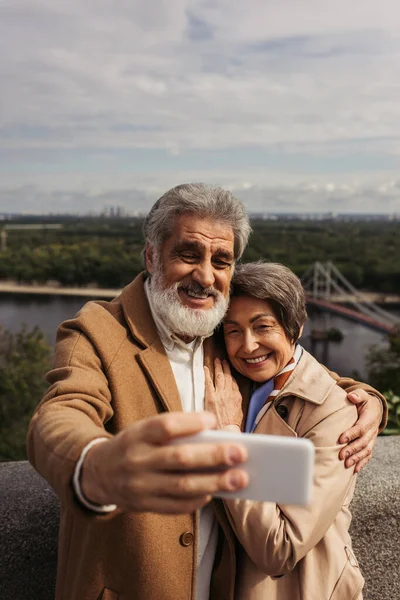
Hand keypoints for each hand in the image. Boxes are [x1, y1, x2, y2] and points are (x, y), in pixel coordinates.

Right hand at [81, 411, 247, 513]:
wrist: (97, 473)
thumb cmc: (135, 445)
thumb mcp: (147, 430)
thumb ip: (181, 429)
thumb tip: (224, 432)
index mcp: (138, 434)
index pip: (165, 426)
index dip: (191, 422)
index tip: (214, 420)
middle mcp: (137, 460)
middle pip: (179, 458)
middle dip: (213, 456)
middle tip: (240, 453)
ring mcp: (140, 486)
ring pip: (182, 486)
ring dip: (214, 482)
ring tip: (239, 478)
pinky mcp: (143, 505)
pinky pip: (175, 505)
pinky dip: (197, 499)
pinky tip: (214, 492)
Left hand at [204, 359, 243, 428]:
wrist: (227, 430)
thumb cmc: (232, 425)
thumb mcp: (239, 413)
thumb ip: (236, 403)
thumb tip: (234, 399)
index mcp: (237, 396)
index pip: (234, 382)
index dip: (231, 375)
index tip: (229, 371)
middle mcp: (229, 393)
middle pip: (227, 377)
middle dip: (225, 367)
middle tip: (222, 360)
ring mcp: (220, 394)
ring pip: (219, 377)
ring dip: (218, 367)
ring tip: (217, 360)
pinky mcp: (211, 397)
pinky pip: (208, 382)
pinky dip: (207, 374)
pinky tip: (205, 368)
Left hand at [339, 390, 382, 472]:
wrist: (374, 409)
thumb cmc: (364, 402)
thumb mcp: (362, 395)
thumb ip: (358, 395)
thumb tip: (351, 397)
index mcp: (369, 419)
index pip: (361, 428)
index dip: (351, 434)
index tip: (341, 439)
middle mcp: (372, 431)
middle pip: (363, 442)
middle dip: (352, 450)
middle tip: (341, 455)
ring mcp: (372, 439)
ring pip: (366, 451)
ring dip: (356, 458)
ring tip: (346, 464)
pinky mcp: (370, 444)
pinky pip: (368, 455)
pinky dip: (362, 463)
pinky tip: (355, 470)